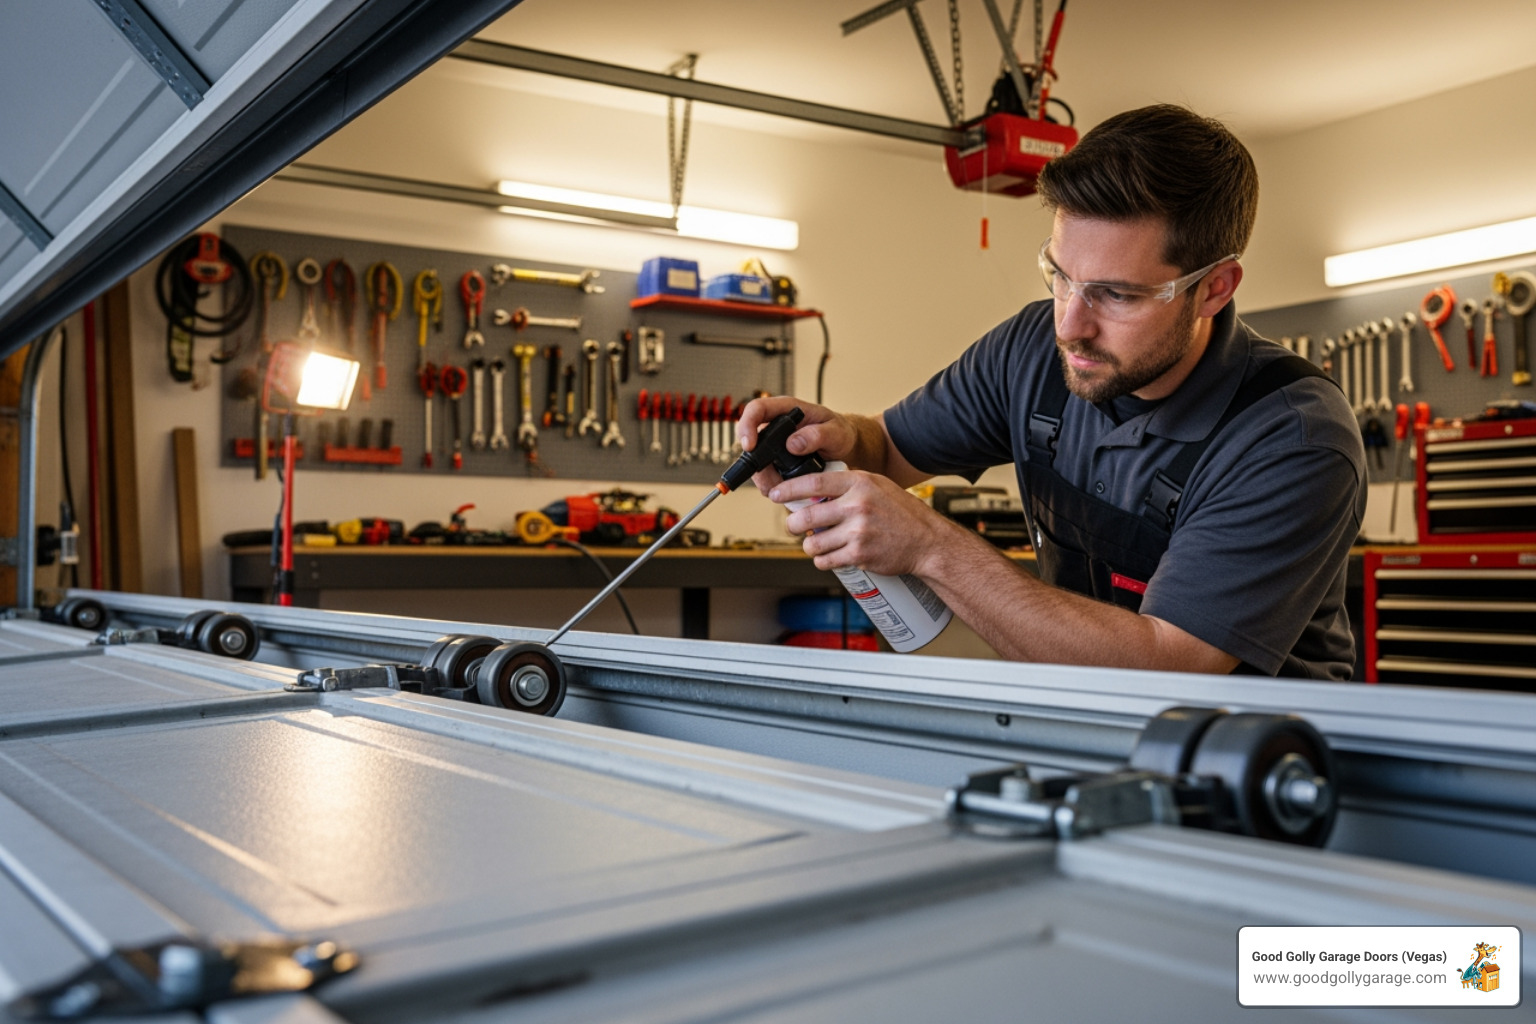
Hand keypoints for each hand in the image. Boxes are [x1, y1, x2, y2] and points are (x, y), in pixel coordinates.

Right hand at [736, 395, 856, 494]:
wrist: (845, 446)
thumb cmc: (839, 432)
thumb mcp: (835, 431)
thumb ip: (817, 435)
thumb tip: (792, 444)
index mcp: (786, 409)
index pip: (757, 409)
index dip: (747, 425)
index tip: (750, 446)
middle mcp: (775, 426)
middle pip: (750, 440)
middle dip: (755, 463)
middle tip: (770, 480)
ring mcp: (773, 444)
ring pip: (755, 462)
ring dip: (763, 478)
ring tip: (782, 488)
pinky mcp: (775, 461)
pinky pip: (765, 474)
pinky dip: (771, 484)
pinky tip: (785, 489)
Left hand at [770, 467, 954, 577]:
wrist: (927, 542)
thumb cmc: (902, 514)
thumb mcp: (877, 486)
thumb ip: (847, 487)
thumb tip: (812, 494)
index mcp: (859, 483)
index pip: (813, 483)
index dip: (788, 489)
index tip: (776, 495)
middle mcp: (857, 505)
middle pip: (806, 516)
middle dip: (793, 524)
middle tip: (794, 525)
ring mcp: (857, 532)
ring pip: (812, 542)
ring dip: (809, 545)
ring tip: (818, 542)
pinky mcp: (859, 555)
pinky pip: (825, 560)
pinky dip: (823, 560)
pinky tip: (831, 555)